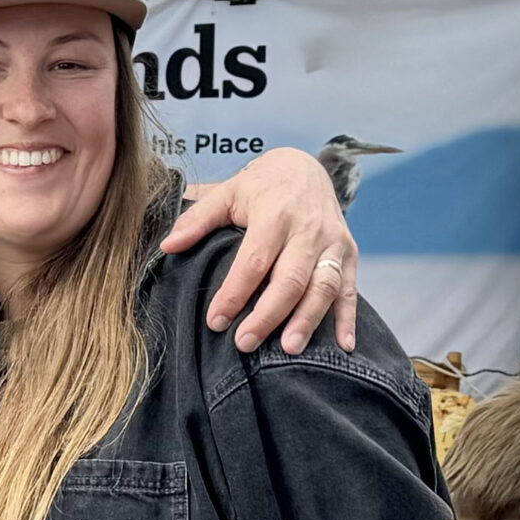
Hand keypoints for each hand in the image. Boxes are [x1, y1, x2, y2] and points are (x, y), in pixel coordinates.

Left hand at [161, 146, 359, 353]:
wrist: (307, 169)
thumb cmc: (260, 187)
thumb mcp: (227, 193)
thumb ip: (198, 219)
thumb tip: (168, 245)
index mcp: (275, 214)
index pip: (254, 261)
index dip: (235, 293)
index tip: (216, 321)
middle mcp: (309, 229)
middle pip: (290, 279)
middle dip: (268, 315)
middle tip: (245, 343)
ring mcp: (334, 243)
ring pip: (324, 286)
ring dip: (308, 320)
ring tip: (289, 349)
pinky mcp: (350, 253)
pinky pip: (350, 289)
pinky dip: (348, 318)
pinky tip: (343, 346)